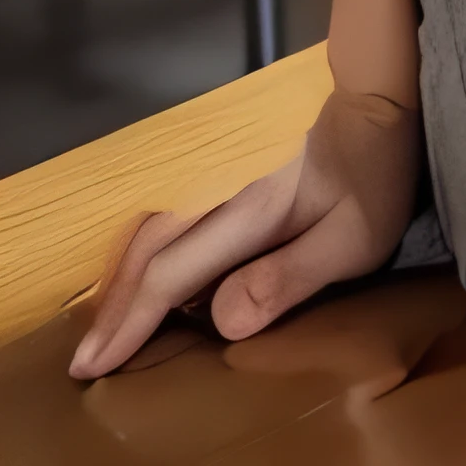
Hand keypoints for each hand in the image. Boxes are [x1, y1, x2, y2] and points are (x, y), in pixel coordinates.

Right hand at [68, 86, 422, 378]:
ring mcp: (222, 178)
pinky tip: (146, 275)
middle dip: (113, 308)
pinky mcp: (231, 173)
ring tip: (105, 325)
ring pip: (152, 229)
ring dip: (123, 278)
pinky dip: (145, 250)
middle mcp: (220, 194)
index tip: (94, 367)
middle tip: (84, 359)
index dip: (131, 323)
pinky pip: (169, 216)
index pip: (171, 275)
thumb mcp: (351, 240)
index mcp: (246, 215)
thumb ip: (287, 277)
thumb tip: (220, 322)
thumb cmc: (375, 177)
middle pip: (147, 252)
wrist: (380, 99)